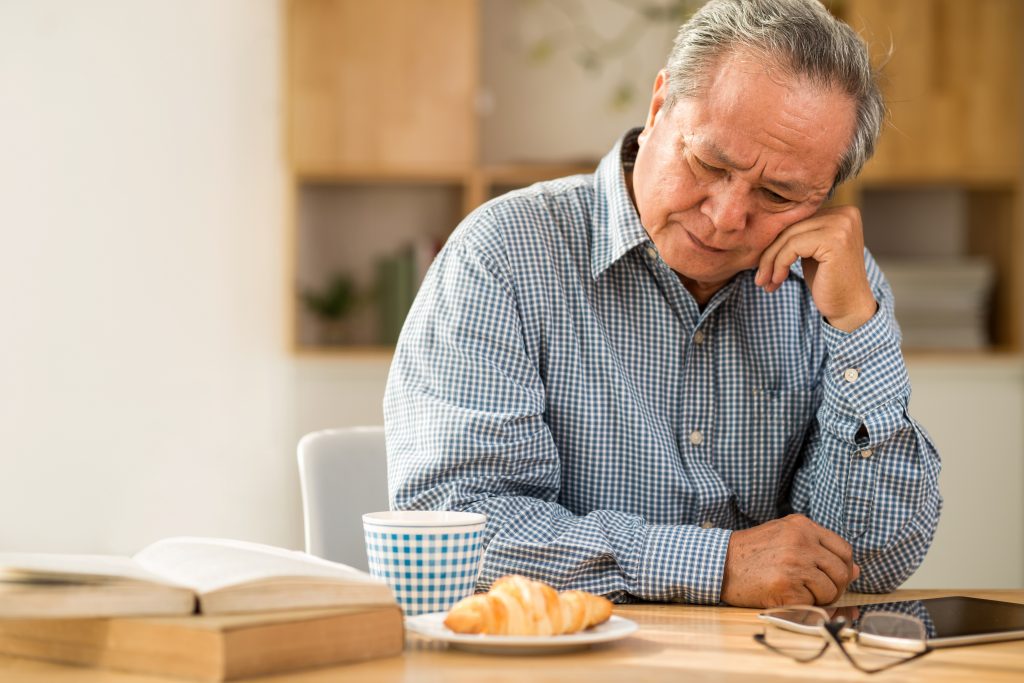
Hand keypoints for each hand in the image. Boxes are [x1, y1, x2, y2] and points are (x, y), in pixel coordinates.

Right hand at [720, 514, 859, 607]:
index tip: (831, 576)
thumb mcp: (783, 537)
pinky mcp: (787, 586)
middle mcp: (801, 541)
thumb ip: (817, 548)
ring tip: (796, 592)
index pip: (843, 550)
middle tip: (816, 591)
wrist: (718, 564)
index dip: (843, 568)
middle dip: (834, 587)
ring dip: (819, 598)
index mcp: (802, 526)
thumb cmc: (750, 553)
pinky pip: (813, 604)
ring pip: (830, 590)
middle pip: (842, 572)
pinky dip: (803, 607)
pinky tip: (785, 597)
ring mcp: (795, 563)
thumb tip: (856, 570)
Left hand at [754, 206, 876, 331]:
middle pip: (791, 227)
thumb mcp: (812, 251)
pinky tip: (778, 280)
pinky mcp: (834, 240)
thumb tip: (763, 226)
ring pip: (788, 237)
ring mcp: (841, 225)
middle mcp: (844, 214)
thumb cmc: (828, 282)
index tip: (763, 265)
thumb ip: (799, 234)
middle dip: (770, 253)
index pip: (797, 220)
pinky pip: (793, 247)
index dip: (775, 242)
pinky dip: (779, 264)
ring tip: (764, 281)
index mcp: (842, 212)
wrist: (850, 308)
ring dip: (770, 261)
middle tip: (760, 277)